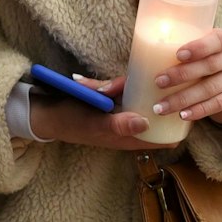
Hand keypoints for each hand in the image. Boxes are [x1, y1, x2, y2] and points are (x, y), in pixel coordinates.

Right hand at [29, 77, 176, 150]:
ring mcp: (118, 112)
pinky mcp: (108, 101)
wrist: (43, 115)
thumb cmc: (69, 123)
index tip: (178, 102)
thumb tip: (146, 123)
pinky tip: (85, 84)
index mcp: (129, 138)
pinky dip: (104, 84)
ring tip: (95, 87)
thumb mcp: (94, 124)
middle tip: (119, 87)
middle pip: (151, 109)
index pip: (164, 136)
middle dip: (145, 94)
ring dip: (117, 86)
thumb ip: (119, 125)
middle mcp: (128, 125)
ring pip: (132, 94)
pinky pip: (115, 89)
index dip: (175, 123)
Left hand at [148, 28, 221, 124]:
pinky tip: (183, 115)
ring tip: (161, 107)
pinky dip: (199, 110)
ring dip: (183, 98)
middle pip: (210, 65)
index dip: (199, 47)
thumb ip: (179, 54)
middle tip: (158, 82)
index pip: (217, 39)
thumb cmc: (204, 68)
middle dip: (181, 74)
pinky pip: (219, 104)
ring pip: (211, 88)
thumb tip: (135, 64)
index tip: (177, 55)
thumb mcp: (197, 56)